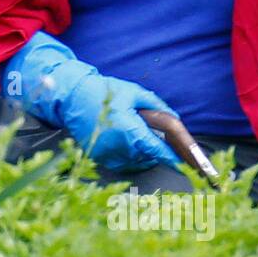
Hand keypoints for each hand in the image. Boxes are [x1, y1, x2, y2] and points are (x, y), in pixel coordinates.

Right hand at [2, 31, 181, 172]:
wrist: (73, 97)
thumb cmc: (105, 92)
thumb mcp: (135, 93)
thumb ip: (158, 106)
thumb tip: (175, 120)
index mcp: (130, 130)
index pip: (157, 151)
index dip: (172, 158)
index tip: (184, 164)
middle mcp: (118, 146)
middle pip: (147, 157)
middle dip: (154, 149)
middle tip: (152, 135)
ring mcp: (107, 154)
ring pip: (134, 162)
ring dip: (141, 154)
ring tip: (135, 136)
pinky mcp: (98, 157)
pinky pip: (120, 162)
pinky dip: (127, 156)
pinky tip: (124, 142)